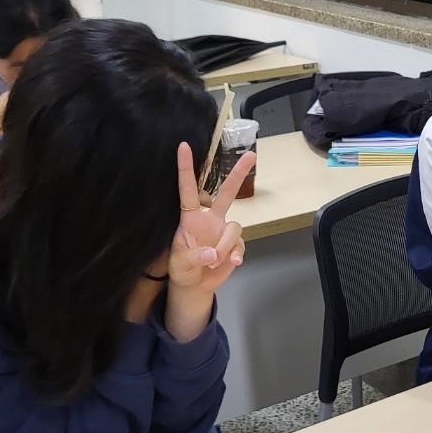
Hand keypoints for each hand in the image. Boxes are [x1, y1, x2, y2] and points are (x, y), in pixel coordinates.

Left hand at [163, 141, 254, 340]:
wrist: (195, 286)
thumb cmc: (182, 270)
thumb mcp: (180, 265)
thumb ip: (194, 257)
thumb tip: (212, 254)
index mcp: (190, 218)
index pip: (187, 190)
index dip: (185, 169)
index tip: (183, 146)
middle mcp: (210, 219)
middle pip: (226, 192)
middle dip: (238, 174)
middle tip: (251, 155)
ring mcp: (223, 231)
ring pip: (234, 228)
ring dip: (226, 246)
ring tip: (214, 262)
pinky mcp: (234, 245)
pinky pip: (240, 245)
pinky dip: (235, 254)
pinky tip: (231, 264)